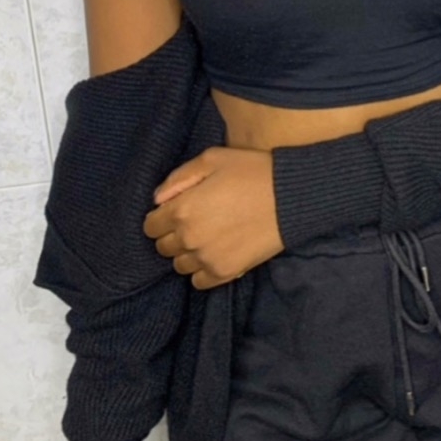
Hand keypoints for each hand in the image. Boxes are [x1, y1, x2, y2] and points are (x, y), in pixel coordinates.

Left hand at [143, 147, 283, 288]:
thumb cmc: (251, 171)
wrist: (290, 197)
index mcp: (182, 210)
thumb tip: (158, 200)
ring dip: (188, 252)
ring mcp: (207, 259)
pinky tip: (216, 252)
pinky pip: (199, 281)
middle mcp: (189, 239)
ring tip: (208, 236)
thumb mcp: (212, 158)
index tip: (177, 210)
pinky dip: (202, 270)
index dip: (161, 217)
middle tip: (195, 220)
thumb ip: (178, 178)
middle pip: (163, 247)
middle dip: (173, 234)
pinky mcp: (225, 273)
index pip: (150, 226)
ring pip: (180, 265)